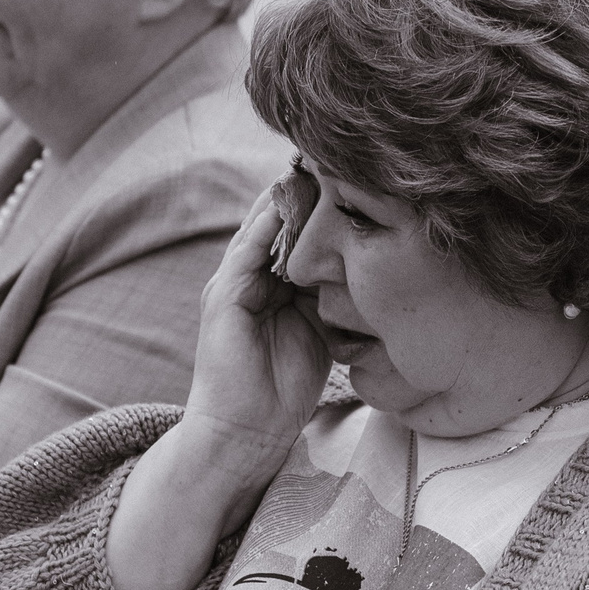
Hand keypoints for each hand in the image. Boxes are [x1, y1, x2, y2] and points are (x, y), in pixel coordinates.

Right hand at [174, 185, 333, 488]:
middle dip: (304, 190)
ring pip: (260, 226)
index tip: (350, 176)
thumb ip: (330, 298)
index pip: (294, 233)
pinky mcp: (223, 296)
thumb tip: (365, 271)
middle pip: (276, 220)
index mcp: (270, 285)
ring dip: (286, 197)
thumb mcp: (318, 332)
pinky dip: (268, 224)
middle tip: (334, 156)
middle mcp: (248, 277)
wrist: (246, 433)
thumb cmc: (284, 391)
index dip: (319, 205)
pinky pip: (247, 250)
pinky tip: (292, 202)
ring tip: (315, 164)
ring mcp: (232, 283)